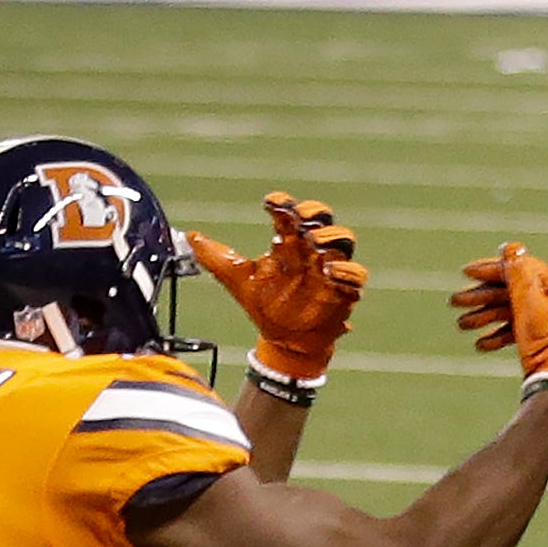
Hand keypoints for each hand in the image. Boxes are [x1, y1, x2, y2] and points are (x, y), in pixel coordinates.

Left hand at [187, 192, 366, 380]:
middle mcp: (311, 251)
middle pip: (322, 219)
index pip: (290, 214)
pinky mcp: (344, 292)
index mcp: (288, 244)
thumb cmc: (264, 306)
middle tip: (300, 219)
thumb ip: (217, 258)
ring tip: (315, 243)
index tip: (270, 203)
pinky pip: (357, 275)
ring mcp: (330, 270)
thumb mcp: (237, 280)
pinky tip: (332, 272)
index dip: (283, 204)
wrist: (281, 342)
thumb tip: (190, 236)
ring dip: (332, 236)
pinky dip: (348, 270)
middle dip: (314, 212)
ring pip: (344, 240)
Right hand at [450, 241, 547, 426]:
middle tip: (454, 302)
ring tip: (461, 325)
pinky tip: (480, 344)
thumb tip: (510, 247)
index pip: (519, 268)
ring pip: (508, 311)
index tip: (465, 272)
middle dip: (480, 297)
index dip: (490, 269)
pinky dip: (496, 335)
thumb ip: (518, 275)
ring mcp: (546, 320)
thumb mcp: (530, 304)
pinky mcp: (540, 339)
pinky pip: (514, 330)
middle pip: (510, 290)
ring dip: (482, 316)